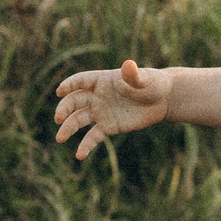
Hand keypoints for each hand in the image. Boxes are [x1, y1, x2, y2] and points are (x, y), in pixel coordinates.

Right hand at [52, 60, 170, 159]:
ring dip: (68, 128)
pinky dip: (86, 146)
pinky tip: (79, 155)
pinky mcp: (108, 127)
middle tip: (58, 119)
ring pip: (79, 120)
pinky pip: (93, 136)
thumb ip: (133, 75)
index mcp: (102, 81)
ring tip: (59, 139)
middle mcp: (97, 96)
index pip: (81, 81)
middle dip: (64, 109)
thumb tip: (128, 65)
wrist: (162, 100)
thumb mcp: (144, 78)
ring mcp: (101, 112)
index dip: (69, 85)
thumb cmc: (152, 83)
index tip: (60, 91)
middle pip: (75, 101)